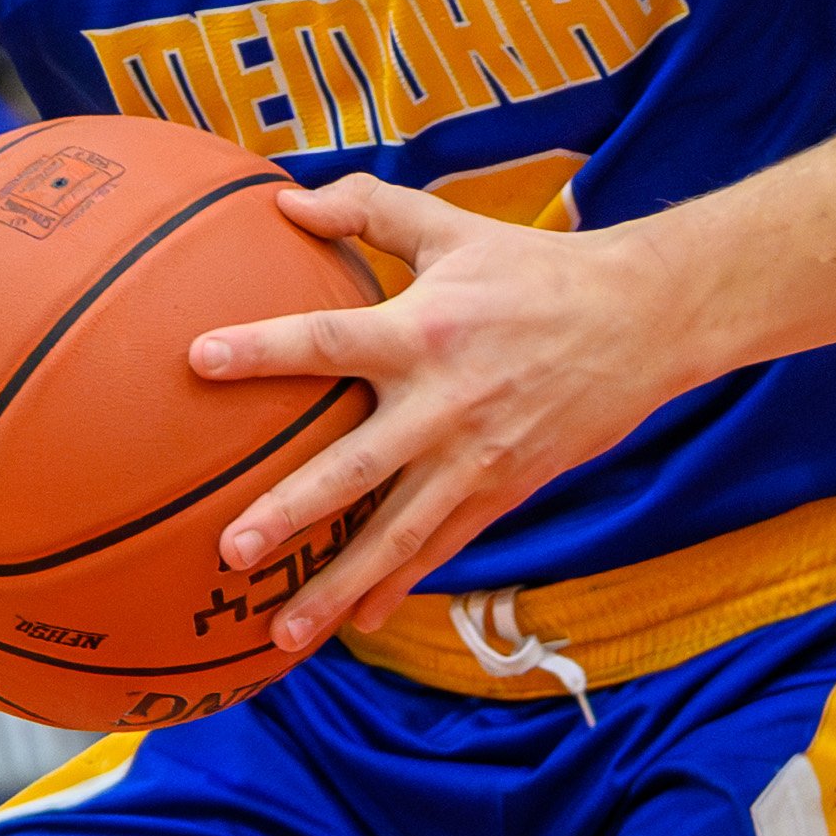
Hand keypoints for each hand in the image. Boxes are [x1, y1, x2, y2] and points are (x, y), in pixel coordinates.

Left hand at [192, 175, 668, 652]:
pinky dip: (399, 586)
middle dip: (292, 511)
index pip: (327, 339)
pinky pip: (441, 548)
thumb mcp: (451, 226)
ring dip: (338, 585)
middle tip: (231, 550)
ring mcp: (474, 458)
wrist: (639, 321)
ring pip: (396, 534)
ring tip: (280, 634)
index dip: (263, 348)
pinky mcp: (503, 491)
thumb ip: (367, 209)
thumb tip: (284, 200)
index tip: (197, 360)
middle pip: (356, 467)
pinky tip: (357, 620)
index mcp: (422, 329)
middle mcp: (444, 403)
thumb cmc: (531, 269)